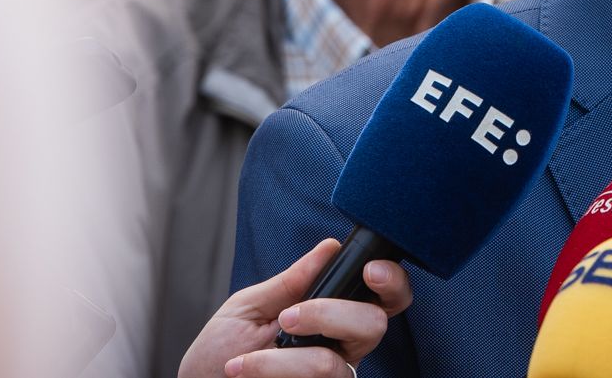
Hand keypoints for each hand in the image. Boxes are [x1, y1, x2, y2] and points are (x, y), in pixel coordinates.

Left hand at [178, 238, 412, 377]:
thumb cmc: (220, 352)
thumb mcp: (248, 307)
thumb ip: (290, 281)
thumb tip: (330, 247)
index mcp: (335, 316)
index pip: (385, 297)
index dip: (392, 281)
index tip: (370, 269)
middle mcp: (342, 348)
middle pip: (375, 325)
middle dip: (332, 314)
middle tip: (288, 318)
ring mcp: (333, 377)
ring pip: (334, 364)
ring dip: (282, 358)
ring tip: (245, 358)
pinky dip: (269, 370)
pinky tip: (243, 370)